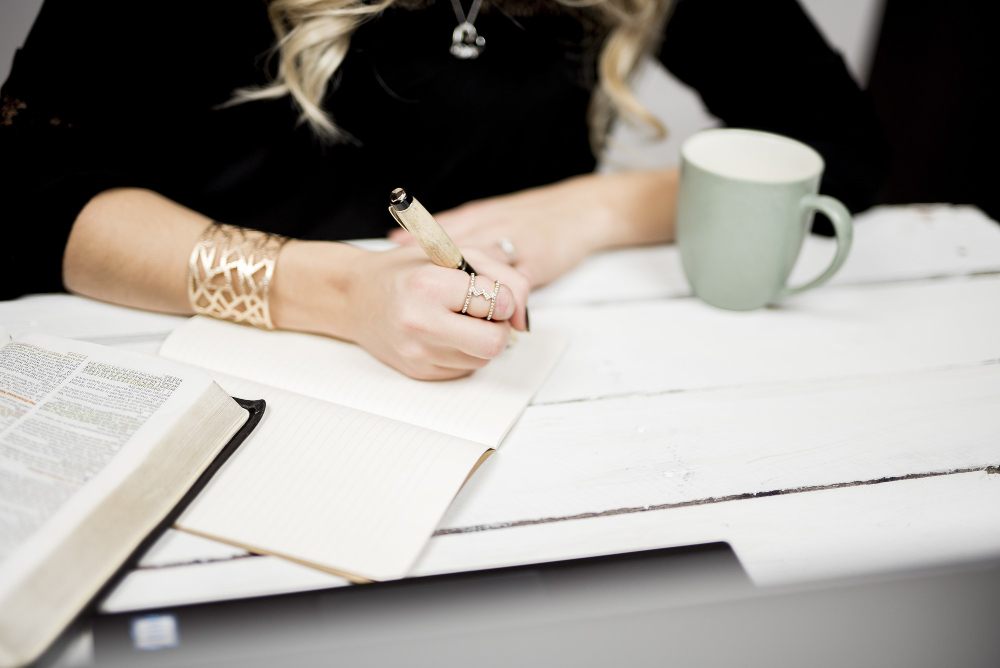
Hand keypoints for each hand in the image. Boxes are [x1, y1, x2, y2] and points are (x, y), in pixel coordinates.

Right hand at [273, 243, 528, 380]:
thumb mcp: (454, 252)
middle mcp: (420, 323)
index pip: (496, 303)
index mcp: (428, 285)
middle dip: (497, 326)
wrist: (355, 297)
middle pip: (493, 342)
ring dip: (481, 340)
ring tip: (458, 319)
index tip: (490, 292)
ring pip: (483, 359)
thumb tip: (521, 314)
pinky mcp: (420, 372)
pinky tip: (444, 333)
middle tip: (483, 312)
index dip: (502, 297)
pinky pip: (465, 369)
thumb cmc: (405, 270)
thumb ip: (500, 273)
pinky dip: (464, 352)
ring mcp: (418, 353)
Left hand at [388, 170, 678, 287]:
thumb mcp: (495, 213)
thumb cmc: (535, 216)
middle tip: (408, 284)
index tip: (390, 251)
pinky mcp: (539, 260)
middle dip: (431, 264)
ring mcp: (516, 243)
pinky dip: (504, 300)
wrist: (583, 208)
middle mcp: (494, 226)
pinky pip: (517, 283)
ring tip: (444, 307)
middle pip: (456, 245)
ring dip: (465, 288)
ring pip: (484, 265)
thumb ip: (458, 228)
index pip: (441, 226)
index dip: (416, 240)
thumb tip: (409, 240)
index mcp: (481, 215)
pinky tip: (492, 316)